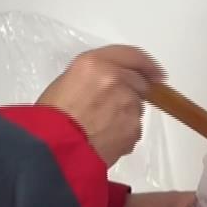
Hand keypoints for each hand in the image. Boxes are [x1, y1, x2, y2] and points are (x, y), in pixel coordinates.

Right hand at [37, 45, 162, 166]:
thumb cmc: (51, 120)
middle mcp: (115, 79)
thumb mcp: (66, 82)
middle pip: (139, 82)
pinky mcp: (133, 127)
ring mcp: (127, 104)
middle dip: (132, 92)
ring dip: (126, 113)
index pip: (132, 55)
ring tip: (100, 126)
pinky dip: (124, 133)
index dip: (146, 64)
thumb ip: (94, 75)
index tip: (155, 72)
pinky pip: (134, 128)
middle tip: (112, 106)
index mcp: (94, 63)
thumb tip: (109, 80)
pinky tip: (104, 138)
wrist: (54, 151)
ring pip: (137, 107)